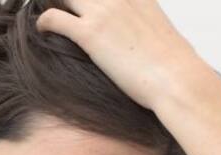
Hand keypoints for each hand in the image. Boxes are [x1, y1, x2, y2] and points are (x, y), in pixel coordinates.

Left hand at [35, 0, 220, 110]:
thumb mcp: (162, 34)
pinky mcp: (91, 34)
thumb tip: (145, 41)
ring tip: (49, 18)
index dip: (90, 0)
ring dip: (52, 3)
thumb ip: (146, 26)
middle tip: (62, 9)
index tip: (83, 7)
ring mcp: (104, 13)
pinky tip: (42, 30)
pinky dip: (44, 22)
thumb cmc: (174, 66)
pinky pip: (53, 17)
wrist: (177, 80)